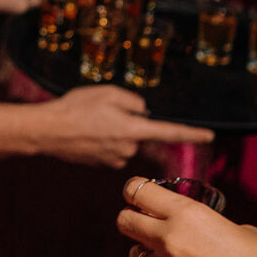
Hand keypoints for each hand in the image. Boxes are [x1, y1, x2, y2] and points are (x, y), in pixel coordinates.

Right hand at [38, 86, 213, 168]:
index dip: (191, 133)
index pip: (169, 132)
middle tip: (102, 112)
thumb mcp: (106, 92)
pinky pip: (112, 150)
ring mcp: (115, 159)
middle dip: (127, 123)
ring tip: (89, 122)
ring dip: (113, 132)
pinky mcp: (103, 165)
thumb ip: (132, 100)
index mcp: (132, 129)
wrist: (46, 131)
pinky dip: (103, 142)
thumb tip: (142, 111)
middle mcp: (128, 148)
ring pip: (125, 141)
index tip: (210, 135)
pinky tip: (85, 134)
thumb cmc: (75, 108)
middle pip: (139, 133)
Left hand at [116, 177, 256, 256]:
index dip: (135, 190)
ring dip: (149, 254)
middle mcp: (171, 241)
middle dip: (132, 219)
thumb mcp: (236, 228)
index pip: (139, 193)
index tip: (136, 192)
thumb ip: (204, 226)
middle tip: (144, 222)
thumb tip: (190, 231)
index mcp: (188, 215)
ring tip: (174, 256)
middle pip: (125, 222)